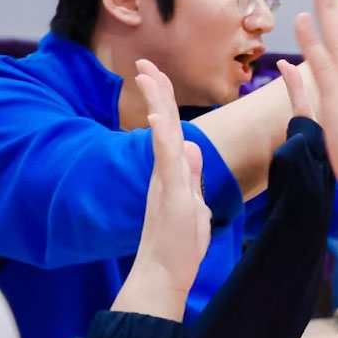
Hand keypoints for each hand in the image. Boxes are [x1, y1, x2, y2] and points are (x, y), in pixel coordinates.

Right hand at [115, 60, 209, 320]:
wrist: (163, 274)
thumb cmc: (180, 244)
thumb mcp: (193, 202)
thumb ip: (192, 176)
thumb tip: (193, 149)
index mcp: (174, 172)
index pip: (171, 129)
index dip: (166, 102)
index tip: (157, 75)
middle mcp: (166, 173)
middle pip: (162, 123)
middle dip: (156, 91)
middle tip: (143, 63)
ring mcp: (167, 183)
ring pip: (163, 135)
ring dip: (158, 104)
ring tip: (148, 75)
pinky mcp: (171, 196)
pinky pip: (166, 164)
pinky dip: (164, 140)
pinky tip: (161, 120)